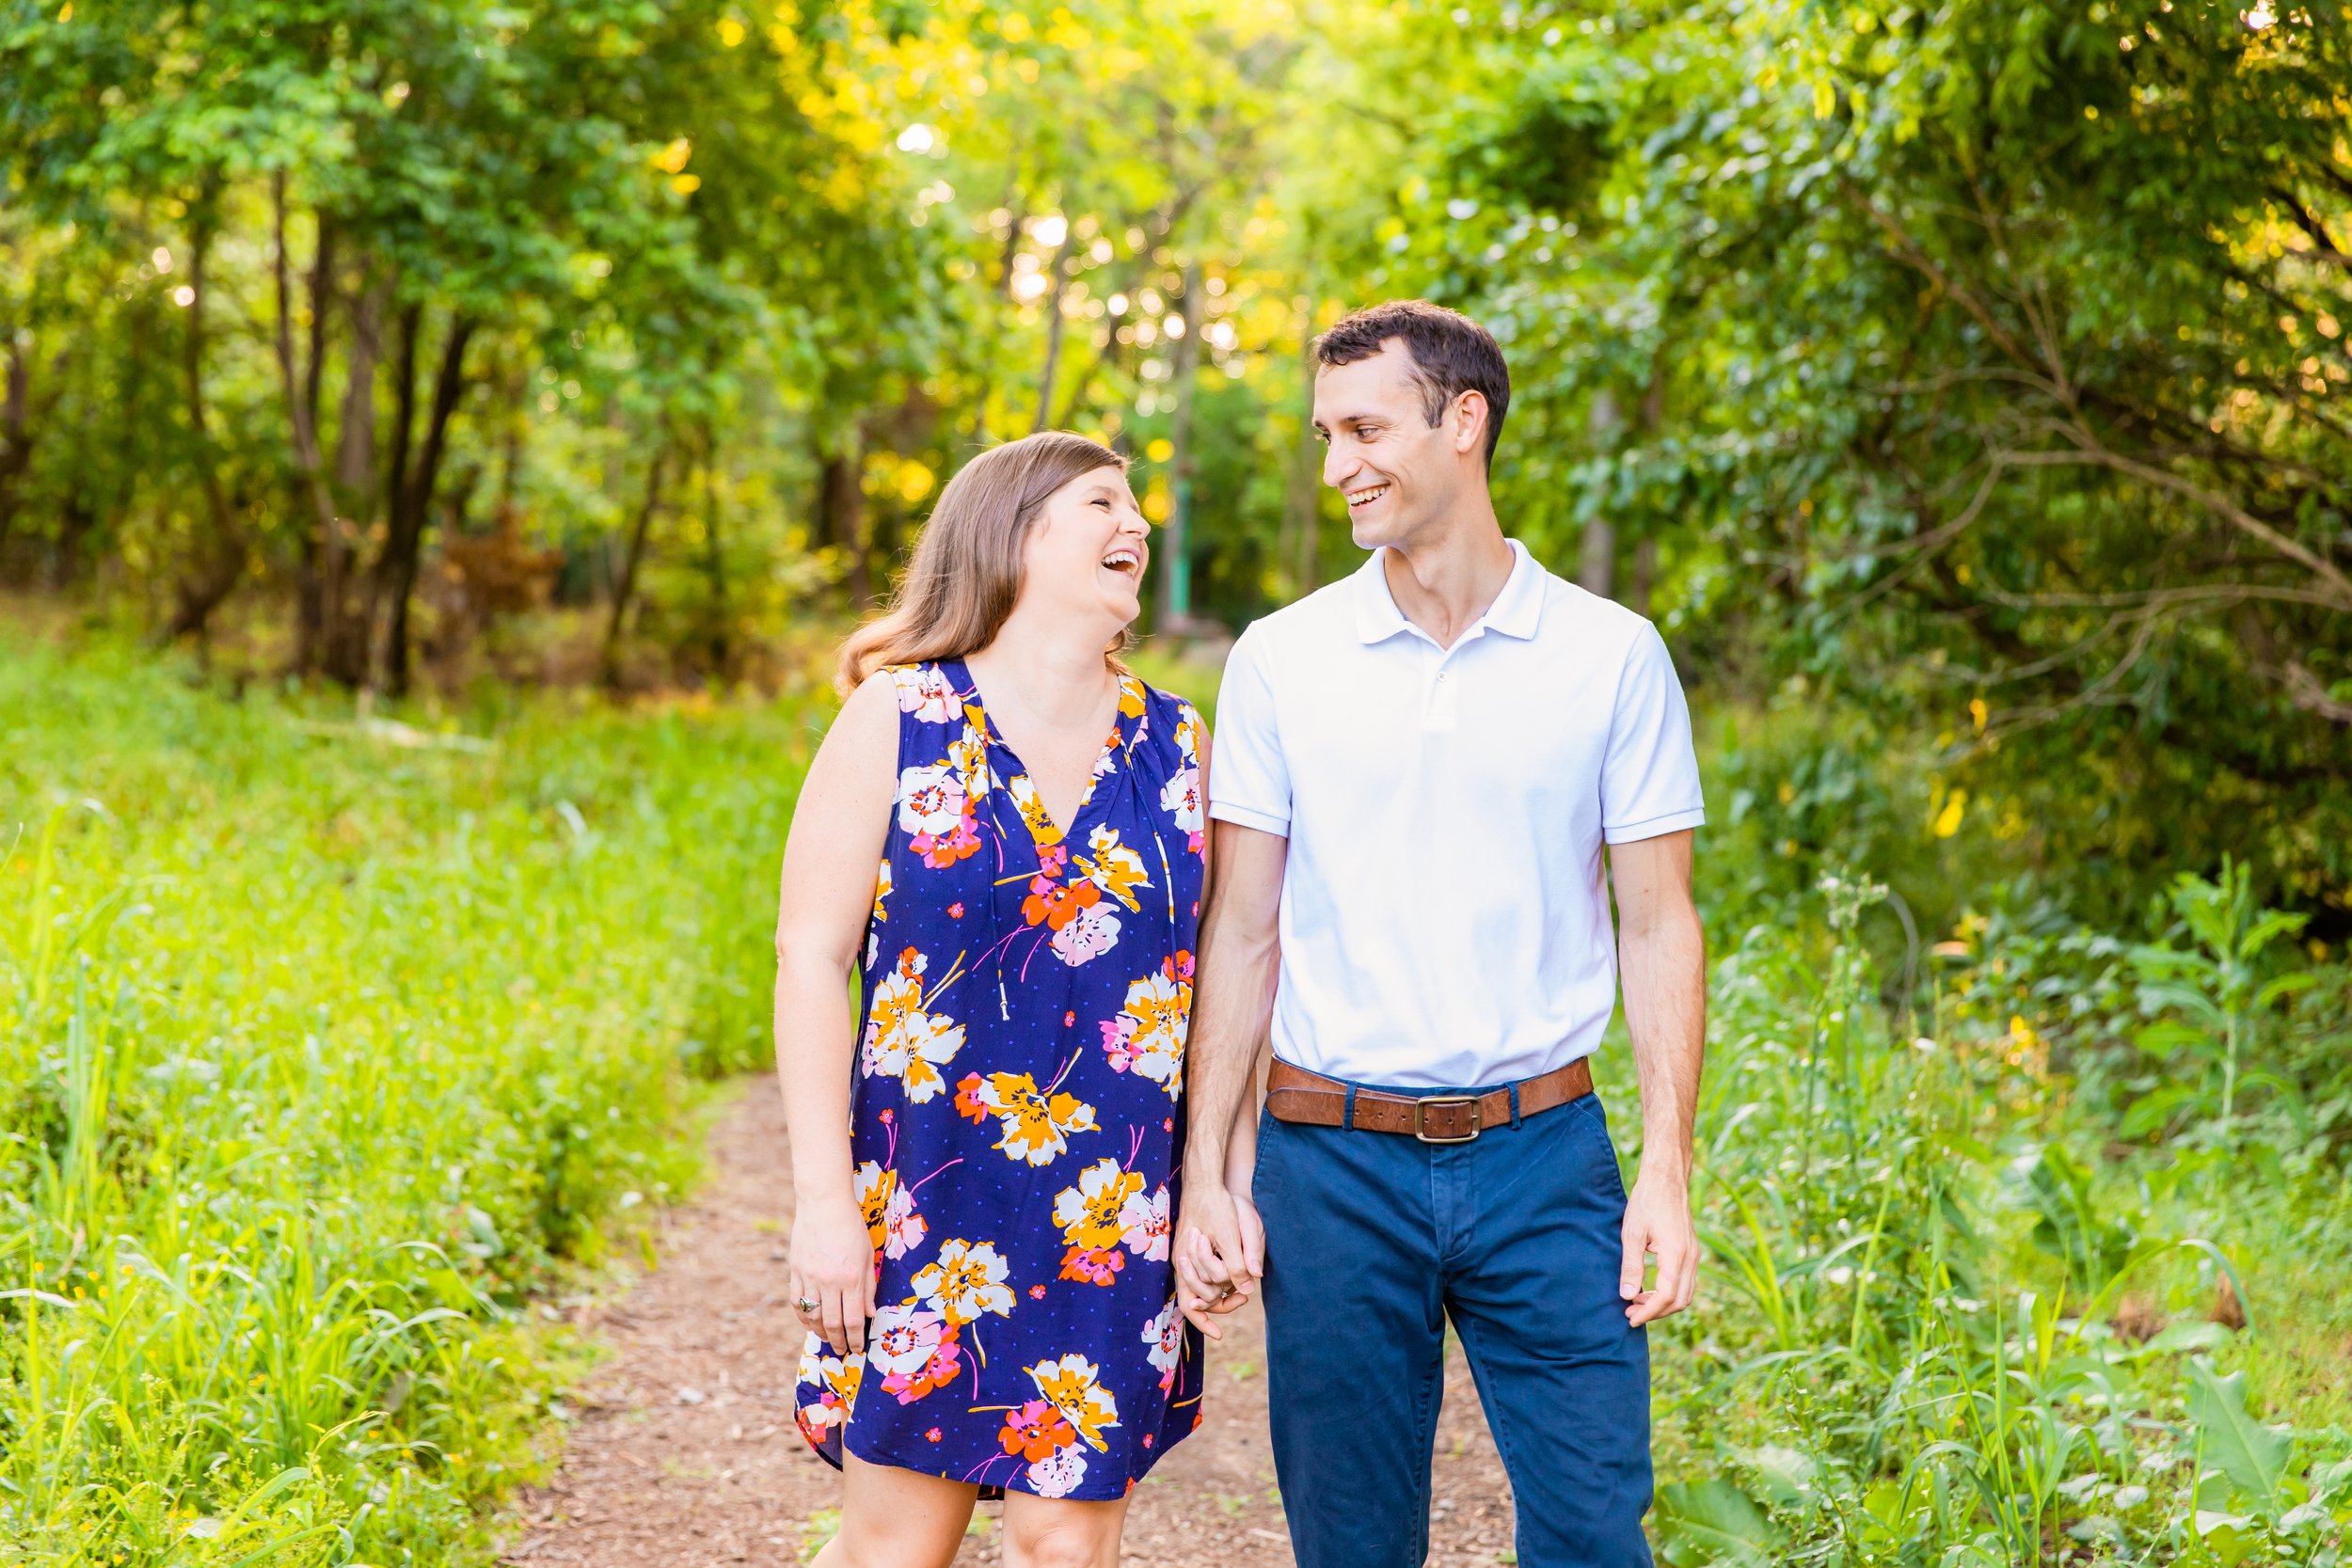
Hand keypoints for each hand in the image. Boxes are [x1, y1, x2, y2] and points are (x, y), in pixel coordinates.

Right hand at [787, 1188, 876, 1357]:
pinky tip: (809, 1323)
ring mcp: (809, 1277)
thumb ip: (868, 1286)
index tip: (857, 1348)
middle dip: (839, 1341)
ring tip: (828, 1339)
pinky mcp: (795, 1271)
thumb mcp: (868, 1255)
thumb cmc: (851, 1227)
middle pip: (832, 1323)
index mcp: (851, 1278)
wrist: (823, 1204)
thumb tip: (869, 1314)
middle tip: (843, 1350)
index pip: (854, 1319)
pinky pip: (796, 1302)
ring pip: (812, 1316)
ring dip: (820, 1333)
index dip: (856, 1338)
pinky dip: (803, 1317)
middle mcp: (829, 1281)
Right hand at [1174, 1179, 1263, 1338]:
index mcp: (1186, 1262)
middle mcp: (1182, 1263)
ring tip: (1244, 1287)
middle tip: (1244, 1296)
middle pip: (1200, 1298)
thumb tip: (1248, 1288)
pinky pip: (1206, 1273)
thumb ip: (1237, 1263)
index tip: (1220, 1335)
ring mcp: (1187, 1256)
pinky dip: (1220, 1277)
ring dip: (1222, 1289)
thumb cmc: (1216, 1205)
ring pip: (1204, 1285)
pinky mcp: (1195, 1249)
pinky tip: (1236, 1273)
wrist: (1205, 1180)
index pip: (1190, 1305)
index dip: (1204, 1322)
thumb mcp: (1230, 1234)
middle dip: (1220, 1303)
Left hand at [1619, 1167, 1696, 1325]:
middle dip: (1656, 1312)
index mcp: (1676, 1255)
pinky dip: (1670, 1292)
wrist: (1666, 1179)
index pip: (1665, 1297)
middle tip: (1630, 1313)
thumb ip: (1631, 1266)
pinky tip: (1649, 1289)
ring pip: (1685, 1294)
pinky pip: (1686, 1282)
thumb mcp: (1632, 1233)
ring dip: (1663, 1304)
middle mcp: (1690, 1258)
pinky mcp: (1692, 1251)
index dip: (1648, 1312)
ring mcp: (1694, 1255)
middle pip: (1679, 1301)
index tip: (1630, 1318)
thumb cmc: (1647, 1202)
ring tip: (1637, 1302)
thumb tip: (1626, 1295)